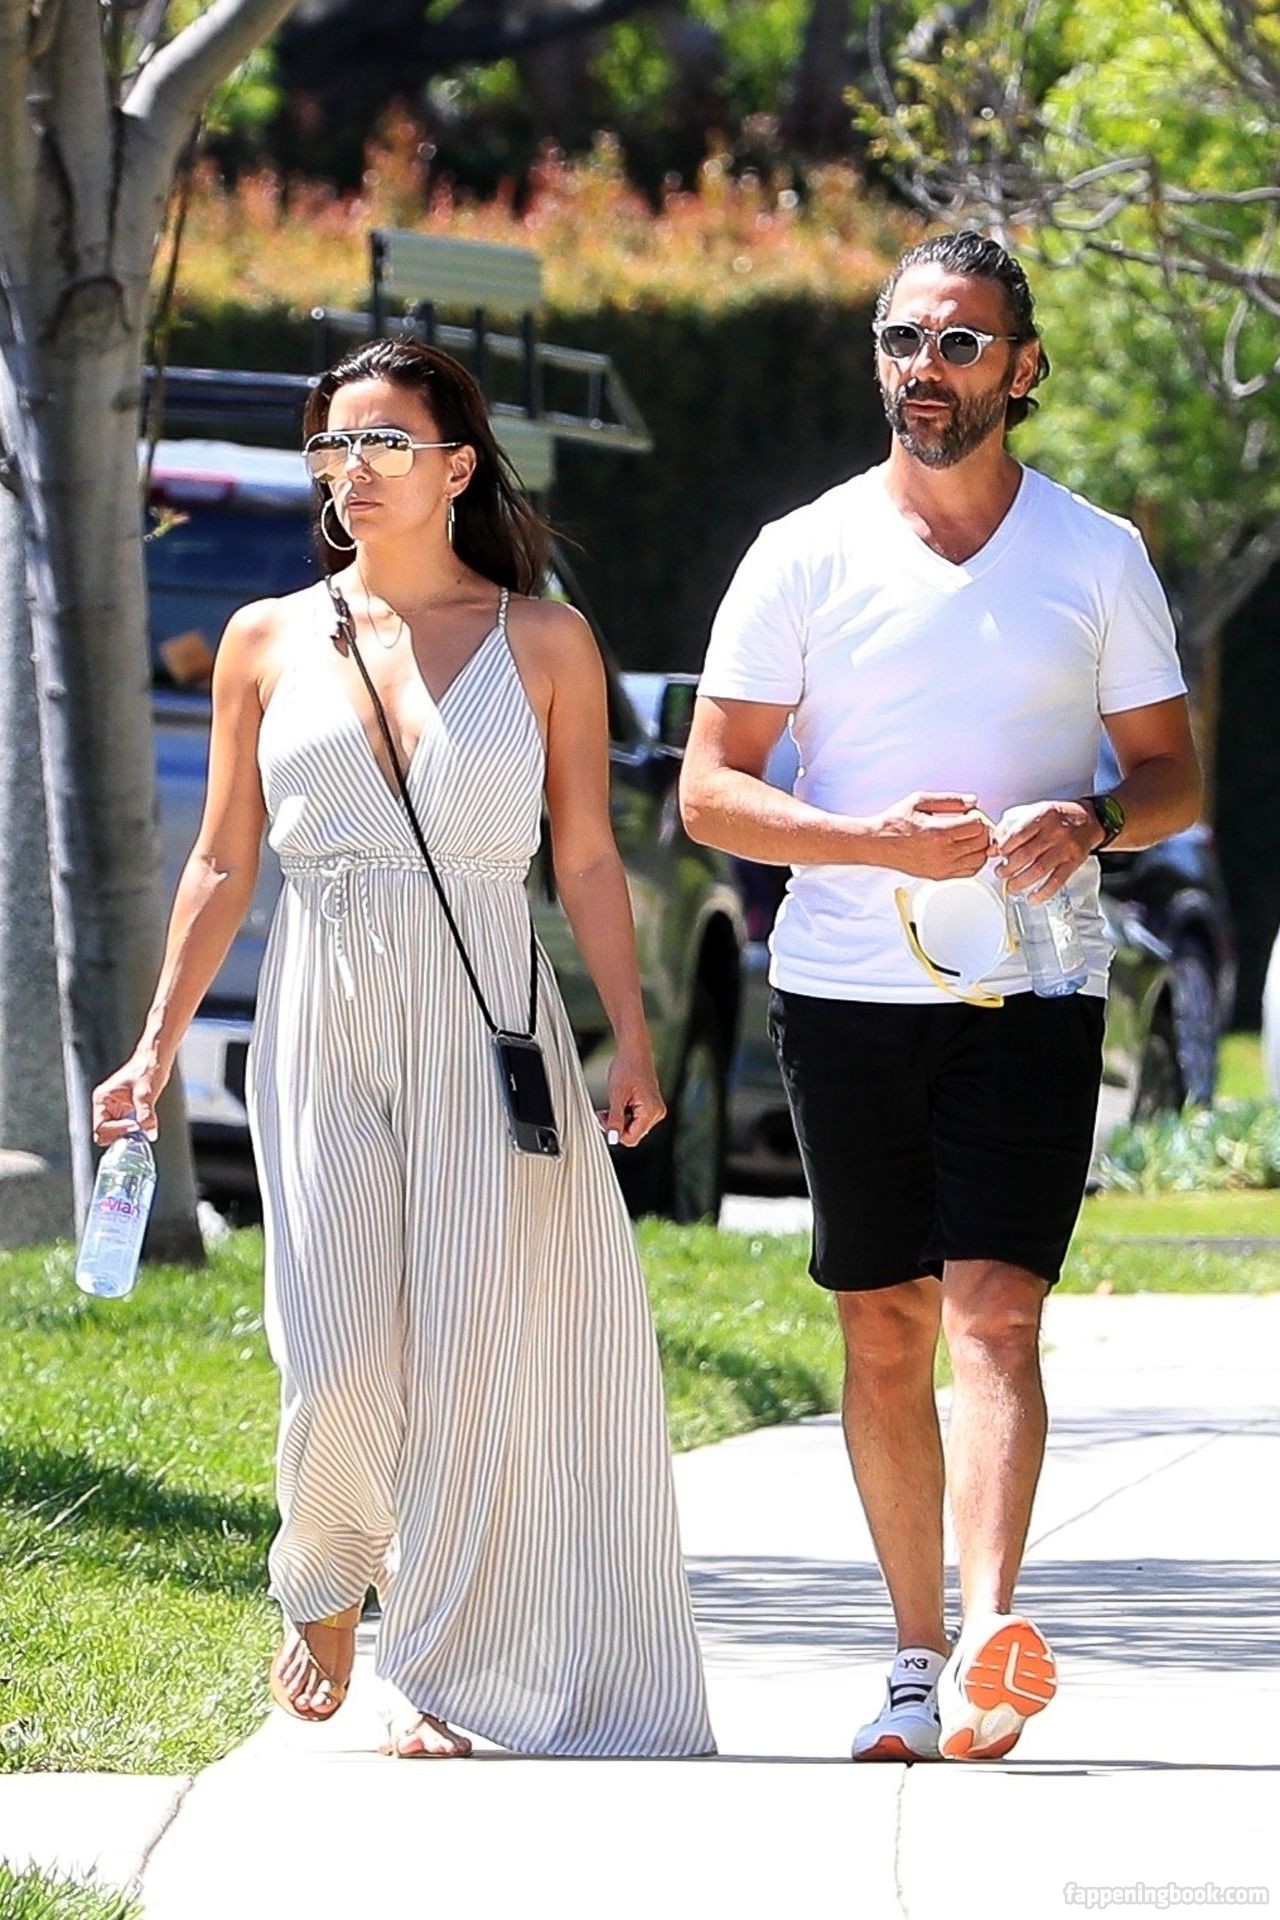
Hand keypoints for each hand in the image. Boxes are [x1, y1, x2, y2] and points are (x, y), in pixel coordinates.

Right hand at [92, 1053, 166, 1144]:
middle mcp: (105, 1105)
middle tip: (138, 1131)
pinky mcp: (124, 1111)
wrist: (155, 1058)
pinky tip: (144, 1124)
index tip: (135, 1126)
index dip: (118, 1130)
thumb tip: (149, 1133)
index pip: (100, 1128)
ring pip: (115, 1132)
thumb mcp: (146, 1092)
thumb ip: (146, 1114)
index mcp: (102, 1099)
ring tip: (142, 1127)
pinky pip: (125, 1127)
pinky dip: (134, 1130)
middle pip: (104, 1133)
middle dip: (121, 1134)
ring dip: (128, 1133)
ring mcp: (114, 1109)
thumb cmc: (147, 1067)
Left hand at [598, 1041, 665, 1147]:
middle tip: (604, 1112)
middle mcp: (656, 1113)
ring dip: (619, 1120)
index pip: (631, 1138)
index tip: (604, 1120)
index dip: (615, 1133)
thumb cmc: (627, 1067)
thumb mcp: (616, 1095)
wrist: (634, 1051)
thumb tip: (613, 1139)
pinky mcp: (650, 1106)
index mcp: (651, 1111)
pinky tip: (619, 1103)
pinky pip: (636, 1119)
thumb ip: (615, 1119)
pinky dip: (624, 1114)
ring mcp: (655, 1109)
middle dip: (616, 1125)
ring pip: (633, 1127)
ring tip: (611, 1106)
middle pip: (633, 1134)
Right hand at [872, 791, 995, 878]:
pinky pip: (969, 872)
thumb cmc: (895, 822)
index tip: (970, 813)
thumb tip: (972, 801)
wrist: (877, 843)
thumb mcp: (919, 800)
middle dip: (982, 830)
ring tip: (971, 837)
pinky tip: (967, 851)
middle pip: (981, 842)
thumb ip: (949, 800)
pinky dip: (974, 861)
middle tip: (973, 824)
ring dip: (981, 847)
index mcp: (938, 832)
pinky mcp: (939, 876)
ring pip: (979, 859)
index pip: (977, 825)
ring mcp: (942, 867)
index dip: (977, 816)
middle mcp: (942, 853)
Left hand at [996, 801, 1099, 902]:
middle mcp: (1054, 832)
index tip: (997, 854)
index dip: (1004, 847)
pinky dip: (1043, 892)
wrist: (1090, 819)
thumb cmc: (1059, 816)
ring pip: (1039, 870)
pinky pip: (1057, 880)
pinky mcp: (1074, 862)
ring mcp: (1065, 848)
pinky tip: (1033, 898)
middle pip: (1026, 855)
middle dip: (1009, 868)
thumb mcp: (1036, 811)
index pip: (1017, 834)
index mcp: (1043, 816)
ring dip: (1021, 881)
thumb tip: (994, 848)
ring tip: (1011, 886)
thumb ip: (1013, 827)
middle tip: (1000, 873)